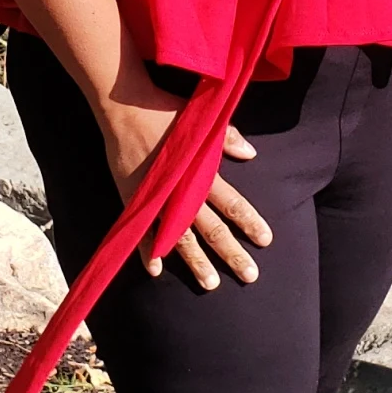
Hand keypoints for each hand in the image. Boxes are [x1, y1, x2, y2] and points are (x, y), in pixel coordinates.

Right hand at [95, 80, 270, 290]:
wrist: (125, 108)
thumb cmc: (165, 110)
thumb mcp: (201, 119)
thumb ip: (227, 138)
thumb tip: (252, 154)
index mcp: (200, 171)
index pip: (232, 202)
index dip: (249, 222)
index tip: (266, 240)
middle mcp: (181, 191)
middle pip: (211, 228)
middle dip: (231, 253)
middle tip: (250, 276)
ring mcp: (155, 199)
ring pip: (180, 238)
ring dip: (196, 261)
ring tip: (211, 284)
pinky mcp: (133, 200)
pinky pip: (141, 232)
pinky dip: (148, 252)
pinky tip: (156, 270)